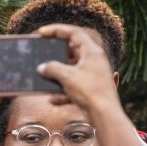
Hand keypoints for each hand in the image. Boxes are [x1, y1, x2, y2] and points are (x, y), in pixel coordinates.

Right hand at [32, 24, 139, 145]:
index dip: (56, 30)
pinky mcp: (91, 90)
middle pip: (73, 50)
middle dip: (56, 53)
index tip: (42, 32)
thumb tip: (42, 67)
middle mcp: (94, 61)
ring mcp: (93, 76)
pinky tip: (52, 99)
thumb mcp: (67, 76)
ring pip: (72, 70)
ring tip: (44, 74)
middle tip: (43, 51)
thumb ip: (52, 68)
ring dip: (58, 73)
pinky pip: (73, 87)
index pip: (73, 33)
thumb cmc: (90, 91)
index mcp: (91, 51)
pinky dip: (63, 92)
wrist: (105, 115)